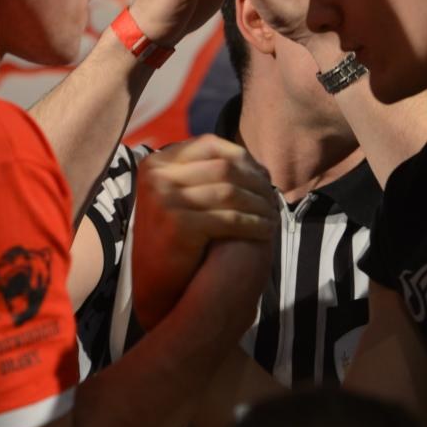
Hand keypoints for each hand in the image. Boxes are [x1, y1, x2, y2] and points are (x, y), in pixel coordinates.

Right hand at [131, 135, 274, 327]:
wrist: (153, 281)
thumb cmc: (172, 237)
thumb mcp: (177, 195)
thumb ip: (201, 172)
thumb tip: (248, 157)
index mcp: (156, 162)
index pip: (210, 145)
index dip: (242, 158)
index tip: (262, 176)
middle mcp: (157, 175)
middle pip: (223, 168)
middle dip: (255, 183)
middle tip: (273, 197)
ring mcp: (165, 198)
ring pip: (230, 192)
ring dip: (258, 205)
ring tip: (272, 215)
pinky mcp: (179, 223)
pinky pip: (230, 219)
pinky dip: (253, 224)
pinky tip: (266, 231)